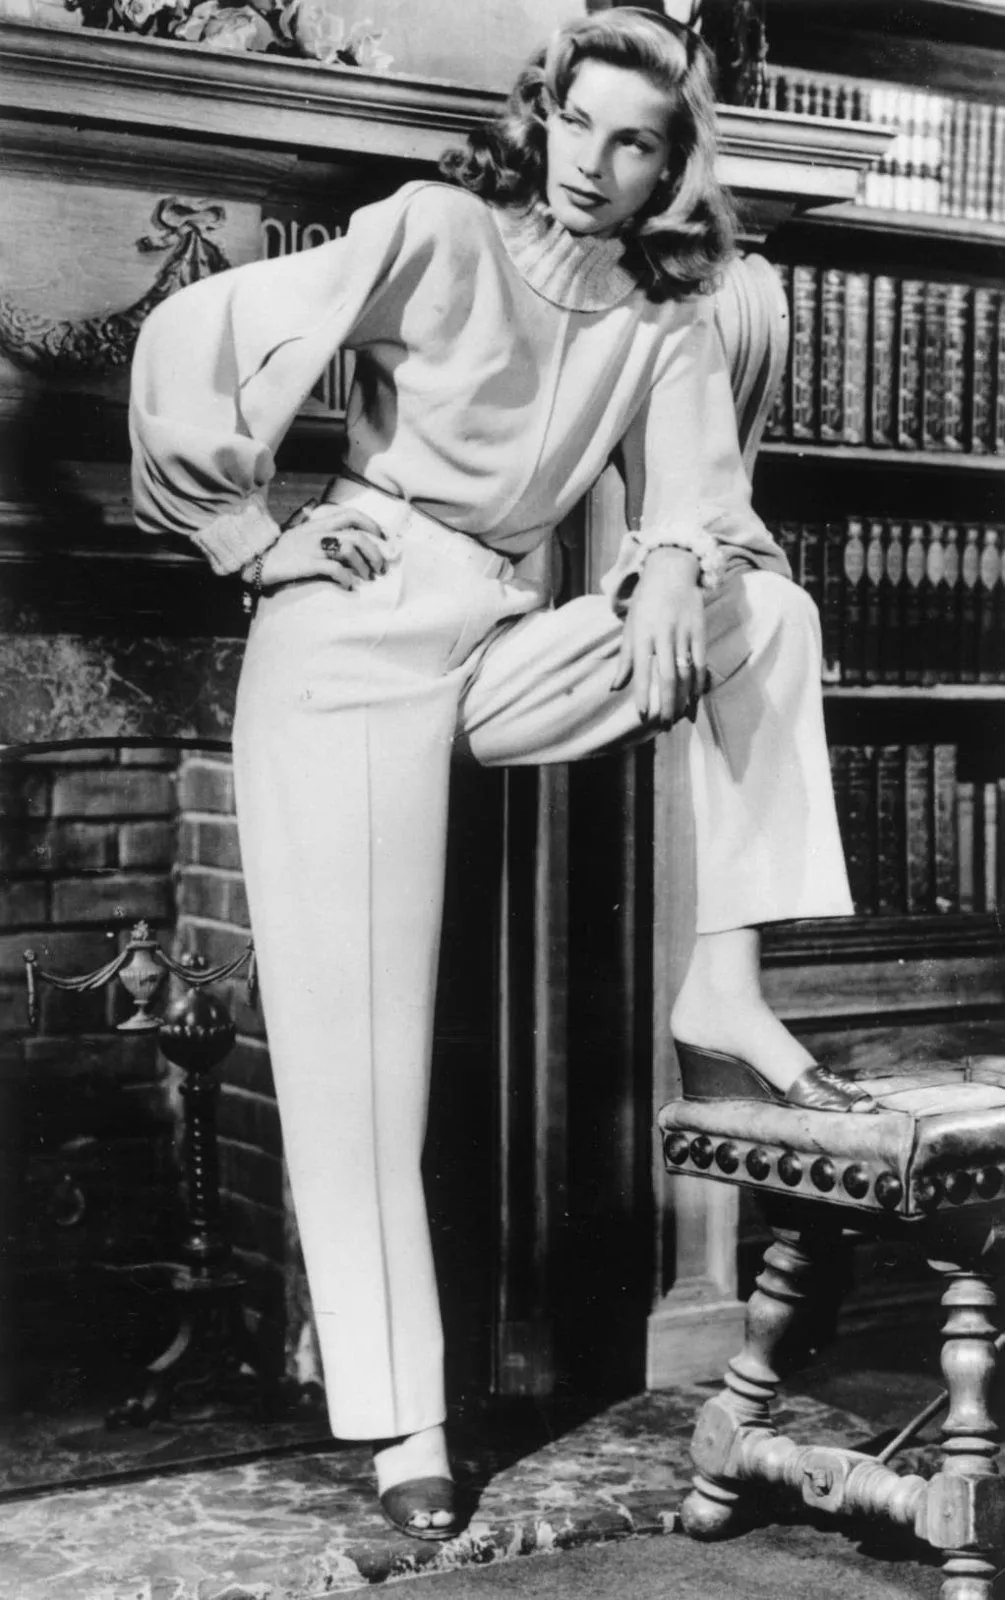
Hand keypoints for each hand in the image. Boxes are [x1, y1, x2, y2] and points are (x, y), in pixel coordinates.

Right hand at [247, 501, 394, 590]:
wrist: (254, 560)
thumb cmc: (280, 552)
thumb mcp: (300, 535)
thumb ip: (319, 534)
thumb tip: (343, 541)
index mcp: (317, 524)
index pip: (350, 514)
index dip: (370, 523)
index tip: (382, 537)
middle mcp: (317, 532)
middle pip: (356, 534)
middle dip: (374, 551)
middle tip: (380, 567)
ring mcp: (312, 547)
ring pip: (348, 548)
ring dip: (364, 565)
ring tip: (368, 577)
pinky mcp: (306, 564)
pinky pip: (333, 568)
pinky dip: (346, 577)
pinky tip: (349, 585)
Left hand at [611, 546, 706, 724]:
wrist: (671, 571)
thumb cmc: (645, 602)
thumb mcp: (630, 626)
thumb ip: (625, 659)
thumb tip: (615, 688)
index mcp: (642, 634)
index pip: (641, 671)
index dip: (642, 695)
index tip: (643, 716)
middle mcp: (663, 635)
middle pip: (667, 677)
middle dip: (666, 704)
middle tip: (664, 726)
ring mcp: (683, 633)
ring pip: (686, 673)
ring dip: (683, 699)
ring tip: (679, 718)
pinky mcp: (699, 631)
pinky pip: (701, 663)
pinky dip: (699, 684)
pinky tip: (695, 700)